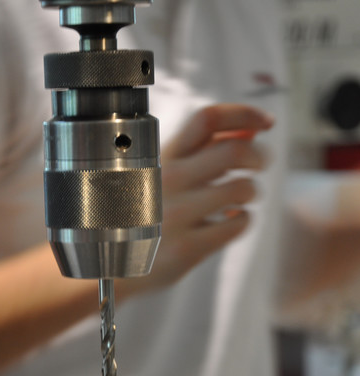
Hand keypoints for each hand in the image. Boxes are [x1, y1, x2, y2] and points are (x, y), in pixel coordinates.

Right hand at [118, 103, 273, 297]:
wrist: (108, 261)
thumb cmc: (142, 212)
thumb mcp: (161, 172)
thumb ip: (202, 149)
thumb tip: (251, 128)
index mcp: (162, 156)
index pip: (207, 119)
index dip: (244, 114)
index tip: (266, 122)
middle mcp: (169, 180)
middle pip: (234, 150)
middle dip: (258, 155)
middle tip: (258, 165)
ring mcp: (178, 214)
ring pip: (242, 188)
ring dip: (251, 191)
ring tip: (240, 200)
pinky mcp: (189, 246)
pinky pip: (238, 224)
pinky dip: (244, 220)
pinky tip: (230, 221)